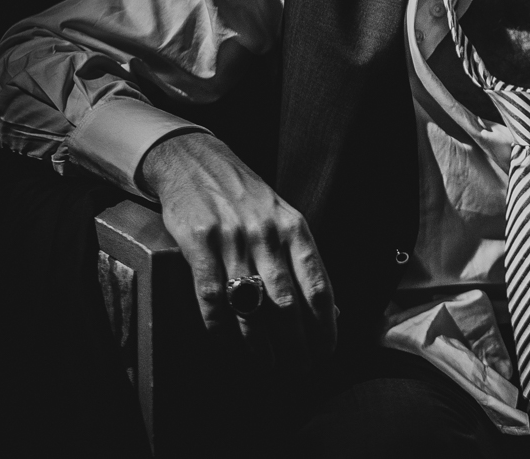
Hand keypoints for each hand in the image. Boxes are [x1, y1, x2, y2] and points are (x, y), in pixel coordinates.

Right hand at [138, 131, 336, 366]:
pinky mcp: (199, 242)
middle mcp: (268, 234)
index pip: (318, 285)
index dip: (325, 325)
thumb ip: (304, 261)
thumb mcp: (284, 219)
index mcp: (295, 228)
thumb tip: (333, 309)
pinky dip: (219, 325)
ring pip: (250, 304)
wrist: (196, 160)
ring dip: (260, 344)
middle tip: (298, 368)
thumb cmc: (247, 198)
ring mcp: (232, 238)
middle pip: (287, 303)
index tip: (326, 351)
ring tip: (268, 366)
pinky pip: (212, 295)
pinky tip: (225, 343)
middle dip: (296, 343)